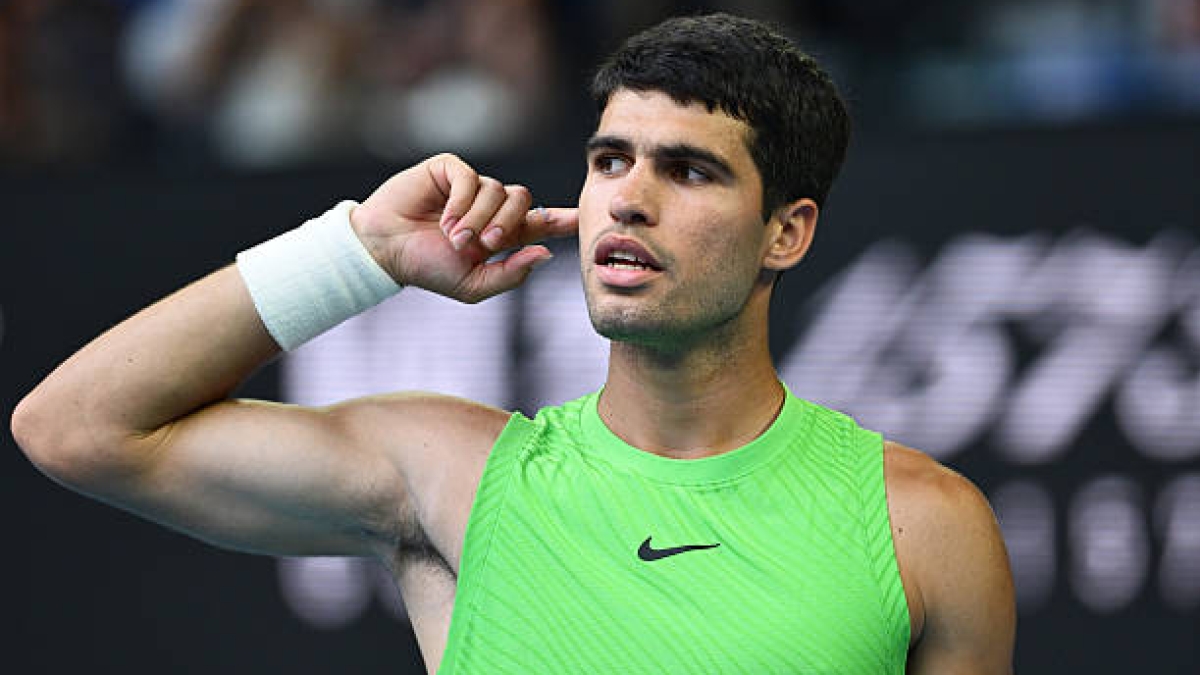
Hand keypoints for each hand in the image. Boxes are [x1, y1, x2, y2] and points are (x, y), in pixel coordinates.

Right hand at [349, 153, 577, 302]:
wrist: (385, 251)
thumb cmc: (427, 269)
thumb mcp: (473, 285)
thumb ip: (511, 273)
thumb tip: (547, 254)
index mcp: (501, 235)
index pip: (540, 224)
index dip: (563, 220)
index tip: (585, 218)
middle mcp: (490, 207)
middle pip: (524, 200)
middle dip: (509, 224)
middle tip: (486, 244)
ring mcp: (470, 187)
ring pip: (498, 190)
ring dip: (478, 218)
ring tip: (454, 238)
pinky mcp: (449, 170)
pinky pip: (472, 178)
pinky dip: (462, 201)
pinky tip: (444, 219)